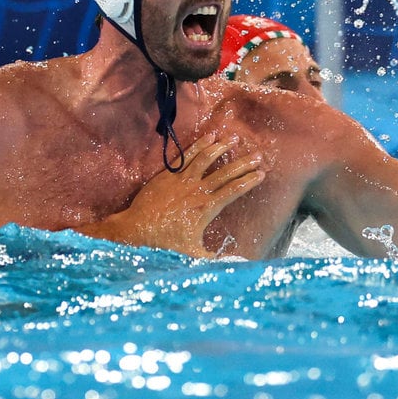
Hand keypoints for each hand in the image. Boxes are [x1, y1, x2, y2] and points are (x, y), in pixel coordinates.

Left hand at [79, 134, 263, 256]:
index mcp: (206, 208)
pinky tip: (211, 136)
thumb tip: (239, 262)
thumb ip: (215, 258)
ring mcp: (183, 180)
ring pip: (207, 158)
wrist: (136, 230)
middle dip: (243, 163)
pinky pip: (188, 155)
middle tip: (258, 154)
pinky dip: (200, 144)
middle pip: (225, 172)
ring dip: (222, 147)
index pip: (233, 191)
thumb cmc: (164, 244)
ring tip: (235, 138)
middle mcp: (197, 191)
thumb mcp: (192, 254)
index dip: (248, 181)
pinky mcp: (170, 174)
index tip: (261, 173)